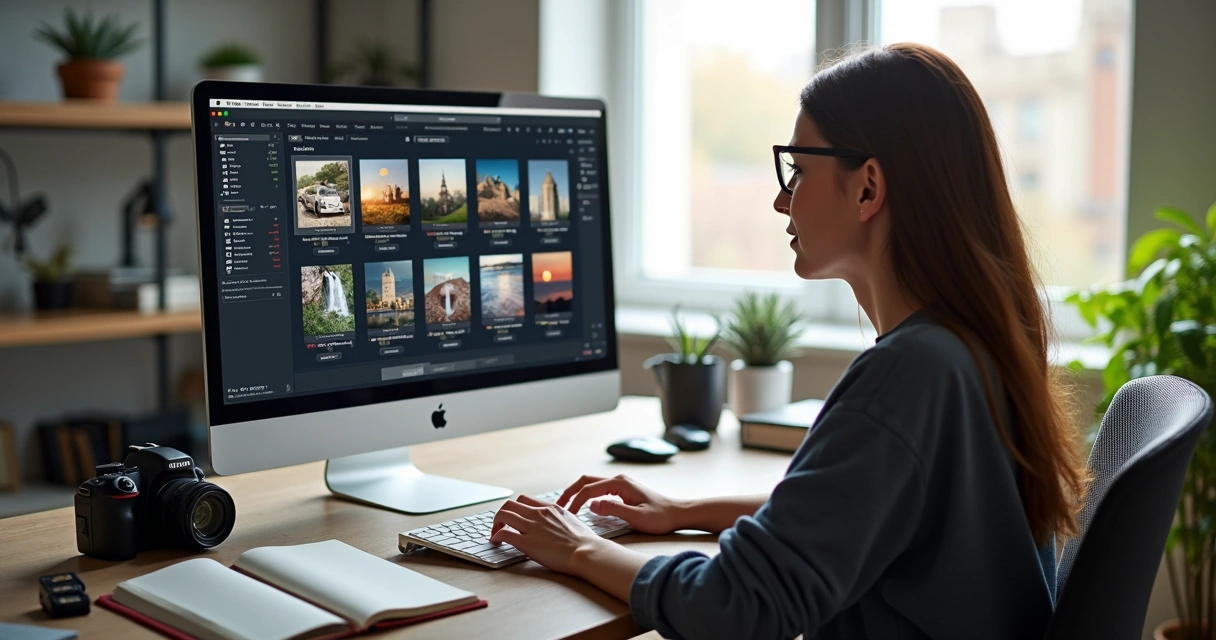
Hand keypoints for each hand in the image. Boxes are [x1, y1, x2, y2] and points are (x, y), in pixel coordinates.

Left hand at [490, 495, 607, 574]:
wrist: (586, 551)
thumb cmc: (584, 542)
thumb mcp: (572, 522)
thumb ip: (559, 520)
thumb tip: (556, 526)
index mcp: (550, 508)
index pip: (525, 500)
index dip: (516, 509)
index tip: (514, 517)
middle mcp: (539, 514)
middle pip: (510, 504)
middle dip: (502, 514)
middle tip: (500, 524)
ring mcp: (532, 527)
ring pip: (503, 515)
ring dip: (495, 524)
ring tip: (494, 534)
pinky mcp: (526, 542)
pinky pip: (503, 533)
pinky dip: (496, 536)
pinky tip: (496, 542)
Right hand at [557, 474, 683, 534]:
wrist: (677, 513)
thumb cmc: (660, 517)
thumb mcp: (636, 517)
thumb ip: (613, 510)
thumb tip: (591, 505)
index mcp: (620, 483)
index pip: (589, 490)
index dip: (575, 502)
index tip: (567, 515)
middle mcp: (618, 479)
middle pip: (586, 481)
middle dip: (570, 492)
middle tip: (557, 506)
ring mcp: (620, 483)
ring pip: (591, 483)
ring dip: (577, 493)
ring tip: (566, 506)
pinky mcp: (622, 489)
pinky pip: (599, 489)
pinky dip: (586, 495)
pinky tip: (583, 506)